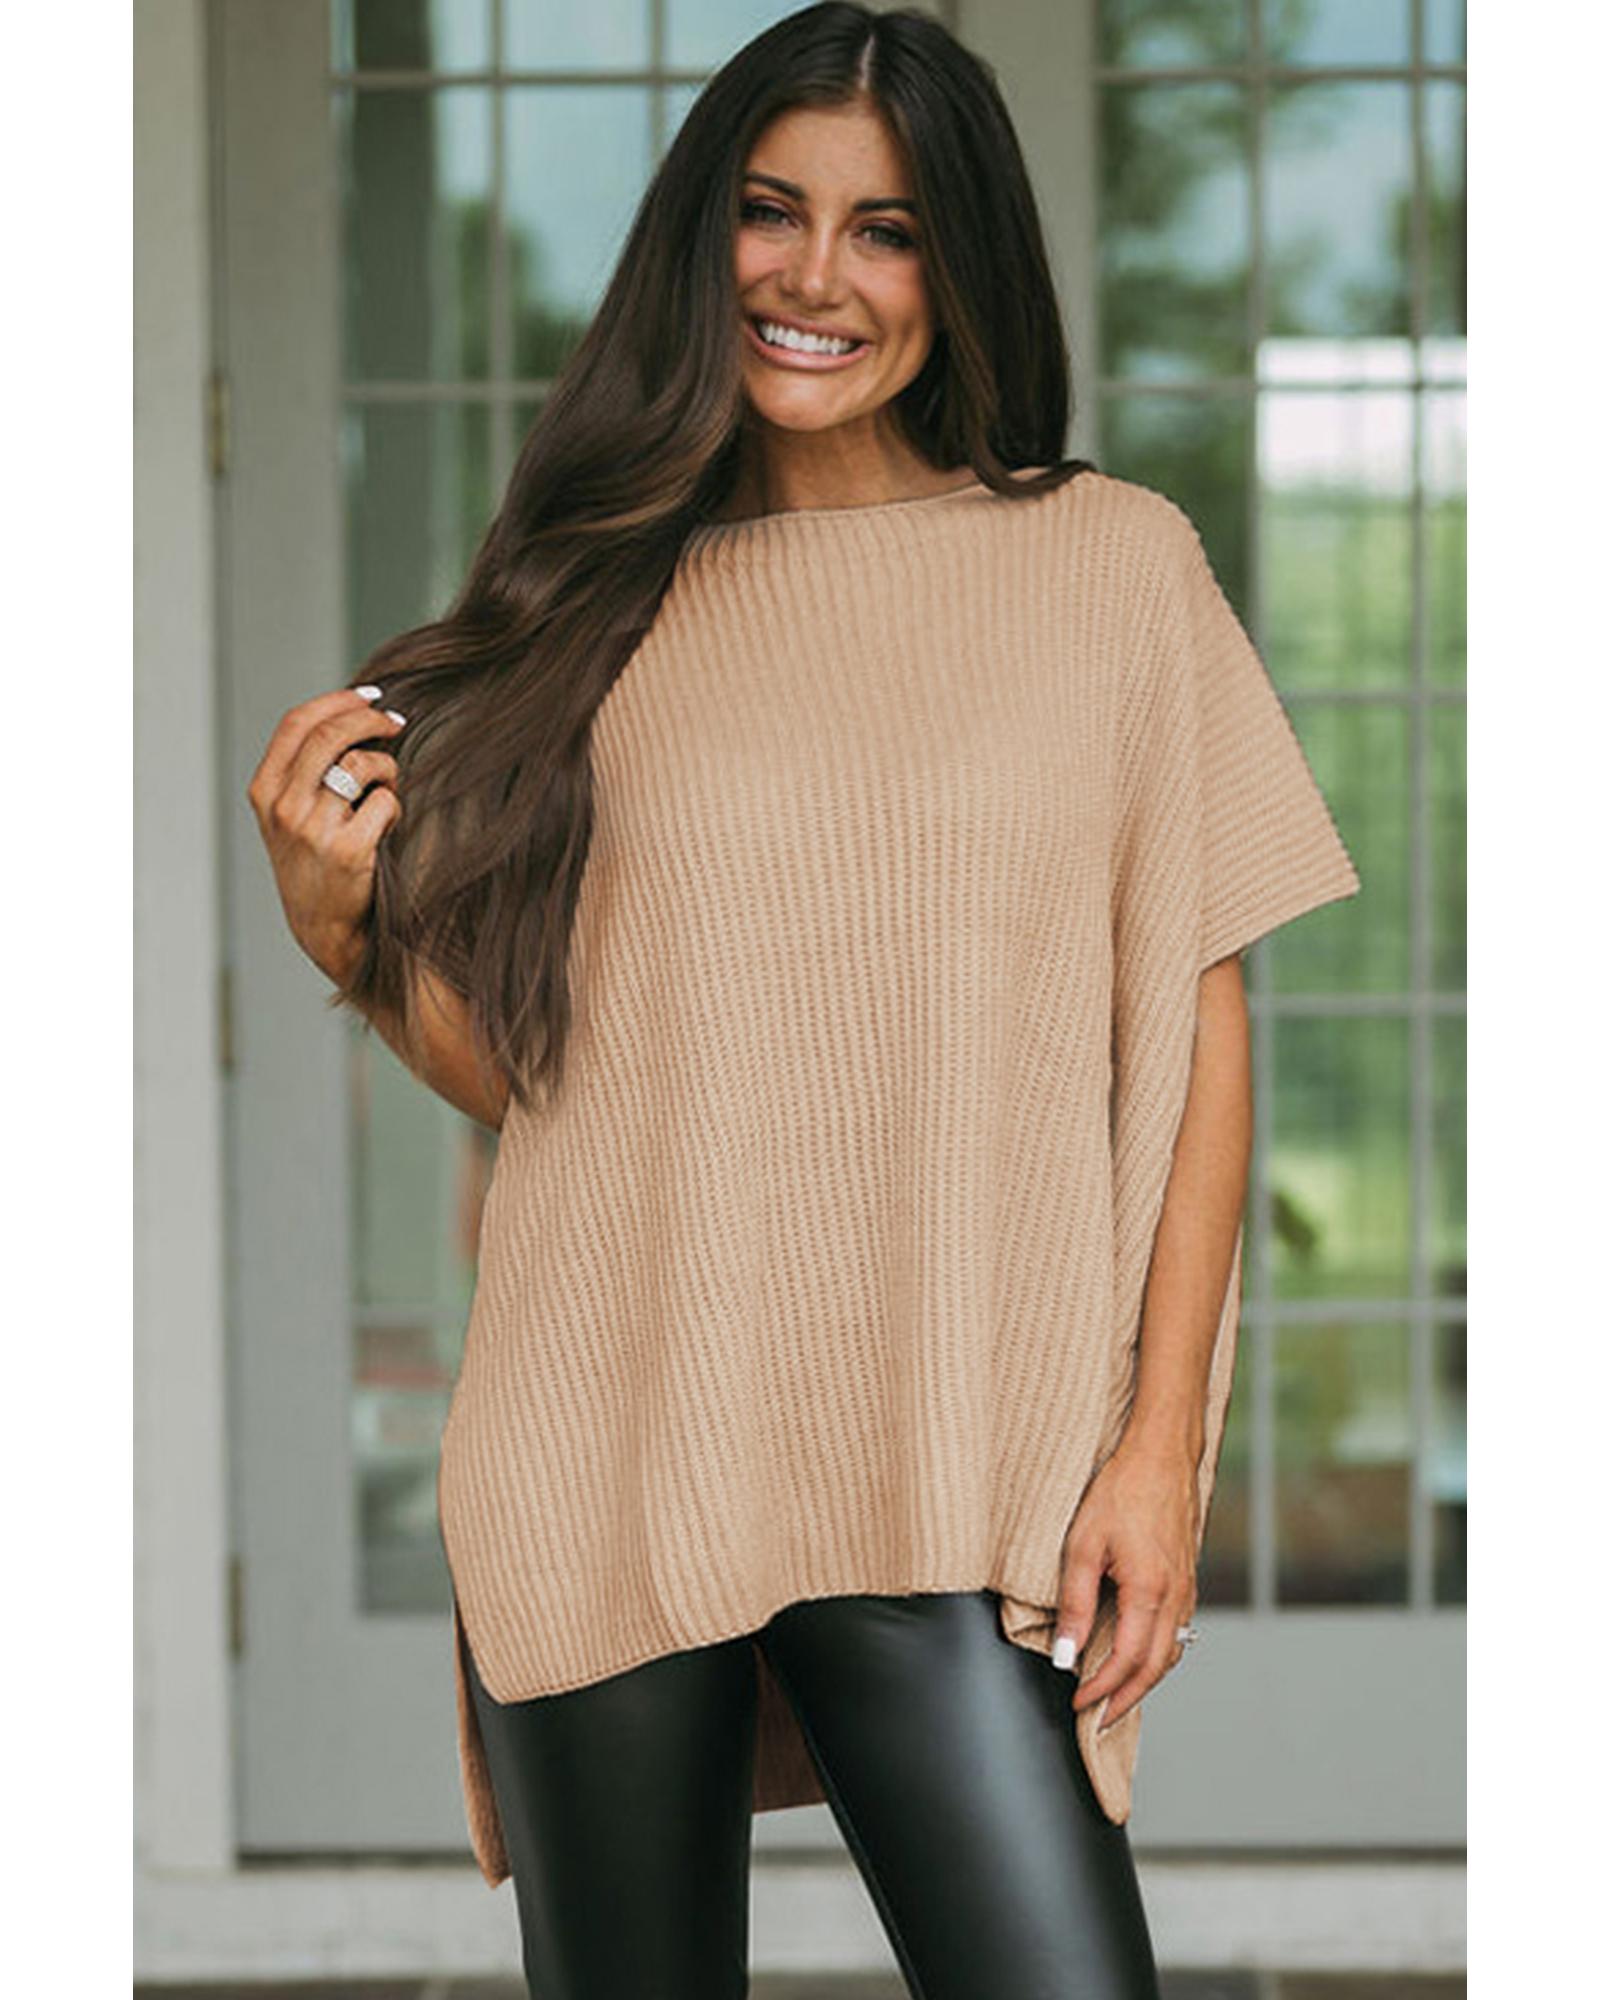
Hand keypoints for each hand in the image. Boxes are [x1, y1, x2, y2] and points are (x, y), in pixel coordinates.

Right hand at [246, 685, 407, 985]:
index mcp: (264, 791)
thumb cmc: (316, 862)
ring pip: (361, 765)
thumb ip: (307, 769)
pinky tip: (386, 828)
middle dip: (371, 720)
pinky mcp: (348, 850)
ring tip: (387, 787)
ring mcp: (313, 829)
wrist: (324, 927)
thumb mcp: (290, 814)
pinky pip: (386, 802)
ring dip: (386, 768)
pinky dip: (394, 808)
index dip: (338, 701)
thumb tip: (357, 713)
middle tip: (396, 723)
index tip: (370, 697)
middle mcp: (283, 807)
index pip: (297, 723)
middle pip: (331, 735)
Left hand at [1053, 1439, 1199, 1729]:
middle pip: (1155, 1667)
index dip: (1103, 1689)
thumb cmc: (1122, 1489)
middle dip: (1126, 1698)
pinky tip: (1138, 1654)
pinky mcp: (1187, 1576)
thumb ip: (1074, 1604)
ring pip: (1171, 1651)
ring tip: (1116, 1696)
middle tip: (1099, 1718)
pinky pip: (1177, 1629)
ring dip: (1144, 1680)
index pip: (1128, 1661)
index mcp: (1150, 1591)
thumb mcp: (1083, 1545)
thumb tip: (1066, 1653)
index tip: (1079, 1702)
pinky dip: (1157, 1654)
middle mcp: (1176, 1595)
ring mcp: (1186, 1587)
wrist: (1161, 1453)